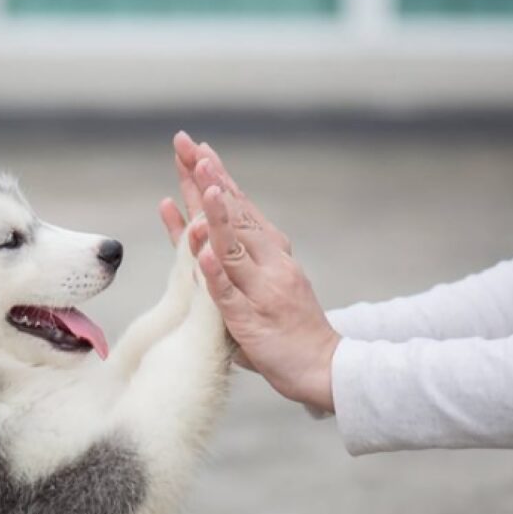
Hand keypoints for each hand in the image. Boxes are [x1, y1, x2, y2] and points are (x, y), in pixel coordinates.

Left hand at [160, 131, 340, 411]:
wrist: (324, 367)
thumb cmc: (289, 327)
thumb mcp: (264, 284)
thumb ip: (236, 260)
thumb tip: (205, 234)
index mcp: (271, 253)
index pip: (239, 207)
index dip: (217, 178)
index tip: (197, 149)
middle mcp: (269, 263)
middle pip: (234, 215)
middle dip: (208, 179)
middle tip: (188, 146)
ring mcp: (261, 290)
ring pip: (233, 247)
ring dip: (216, 214)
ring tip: (202, 183)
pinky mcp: (251, 320)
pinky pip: (229, 294)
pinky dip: (214, 272)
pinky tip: (201, 251)